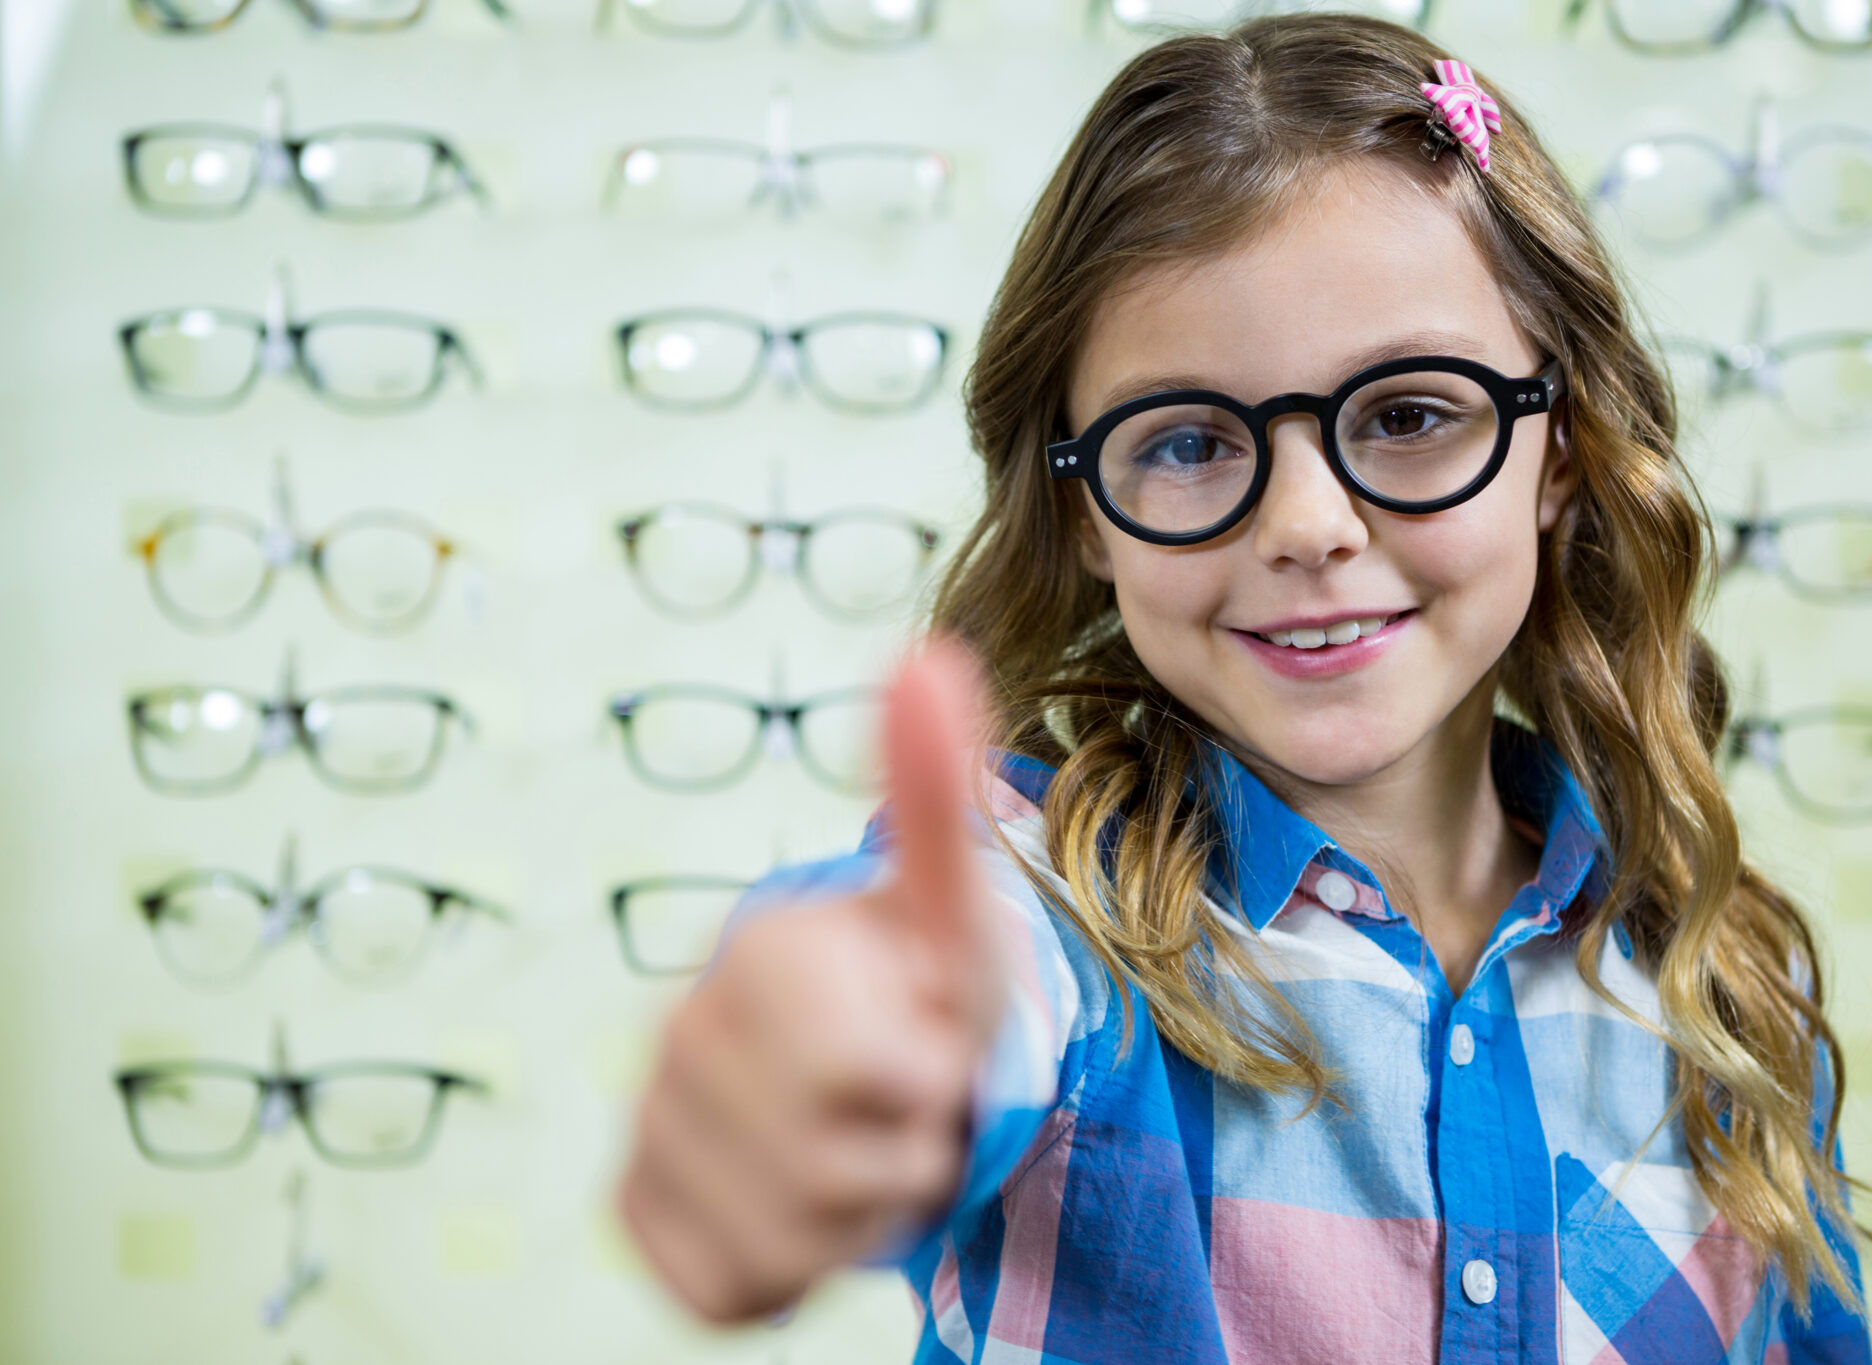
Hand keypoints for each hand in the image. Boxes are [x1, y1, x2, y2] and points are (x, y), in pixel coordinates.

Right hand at [616, 636, 1007, 1322]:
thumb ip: (935, 796)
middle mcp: (677, 1032)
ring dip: (862, 1217)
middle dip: (906, 1152)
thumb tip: (926, 651)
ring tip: (861, 1148)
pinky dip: (792, 1271)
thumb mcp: (954, 909)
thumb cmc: (925, 990)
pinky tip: (798, 1207)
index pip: (869, 1072)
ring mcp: (648, 1128)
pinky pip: (735, 1290)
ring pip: (794, 1242)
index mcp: (757, 950)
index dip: (929, 1072)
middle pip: (836, 1169)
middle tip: (902, 1104)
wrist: (875, 1078)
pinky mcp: (639, 1218)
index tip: (923, 1031)